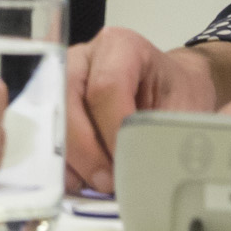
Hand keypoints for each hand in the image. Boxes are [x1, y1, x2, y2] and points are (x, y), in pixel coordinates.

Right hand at [64, 26, 223, 193]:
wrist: (170, 91)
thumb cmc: (177, 95)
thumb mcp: (184, 110)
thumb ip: (164, 135)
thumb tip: (147, 172)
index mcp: (121, 47)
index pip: (106, 86)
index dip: (112, 130)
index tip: (126, 163)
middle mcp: (84, 58)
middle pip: (68, 100)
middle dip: (85, 150)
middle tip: (108, 182)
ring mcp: (62, 80)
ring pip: (51, 120)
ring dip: (72, 160)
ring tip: (99, 184)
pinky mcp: (53, 106)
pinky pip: (45, 137)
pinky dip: (63, 165)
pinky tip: (85, 181)